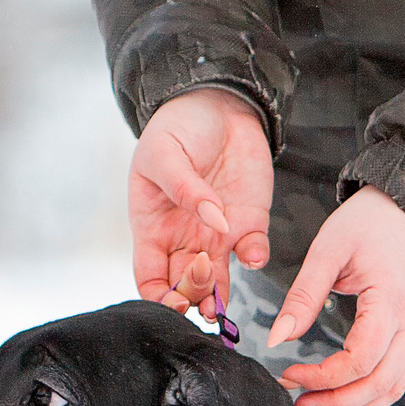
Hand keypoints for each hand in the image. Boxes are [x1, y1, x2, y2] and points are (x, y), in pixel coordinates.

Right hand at [130, 88, 272, 315]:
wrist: (218, 102)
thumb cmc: (179, 126)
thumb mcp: (165, 152)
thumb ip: (183, 187)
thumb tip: (212, 220)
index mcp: (152, 227)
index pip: (150, 278)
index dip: (159, 298)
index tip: (175, 302)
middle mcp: (183, 238)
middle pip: (183, 286)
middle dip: (192, 294)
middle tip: (203, 274)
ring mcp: (216, 234)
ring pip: (216, 283)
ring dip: (220, 298)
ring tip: (222, 303)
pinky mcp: (248, 223)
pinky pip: (252, 253)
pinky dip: (255, 259)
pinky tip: (253, 254)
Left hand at [270, 187, 404, 405]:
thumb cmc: (367, 224)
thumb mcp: (327, 250)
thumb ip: (303, 296)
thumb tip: (277, 339)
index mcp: (391, 299)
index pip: (362, 358)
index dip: (323, 377)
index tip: (289, 373)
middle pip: (380, 384)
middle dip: (336, 403)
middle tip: (297, 405)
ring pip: (392, 390)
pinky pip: (395, 380)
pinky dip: (369, 401)